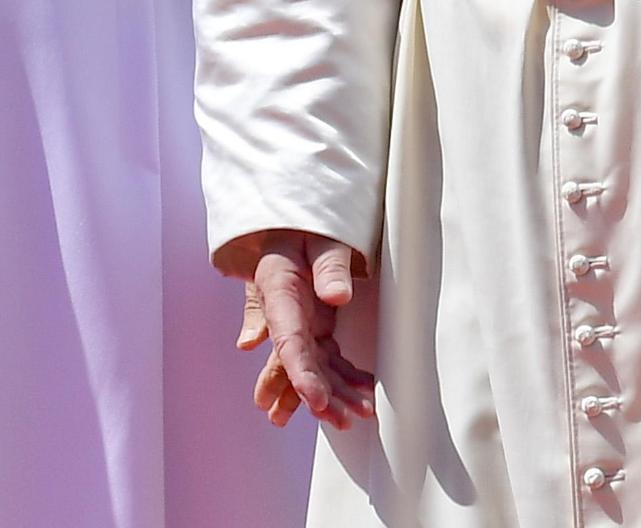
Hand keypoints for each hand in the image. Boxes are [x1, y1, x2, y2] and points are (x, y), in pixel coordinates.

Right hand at [234, 229, 375, 429]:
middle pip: (297, 361)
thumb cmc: (311, 223)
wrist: (300, 220)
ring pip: (313, 365)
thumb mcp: (322, 235)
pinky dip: (343, 378)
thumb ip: (329, 264)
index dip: (300, 374)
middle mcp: (284, 311)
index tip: (316, 401)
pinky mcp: (315, 325)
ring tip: (355, 417)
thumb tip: (336, 296)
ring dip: (332, 393)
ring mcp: (300, 320)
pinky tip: (362, 394)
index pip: (287, 338)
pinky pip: (327, 358)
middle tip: (338, 420)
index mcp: (278, 287)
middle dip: (315, 395)